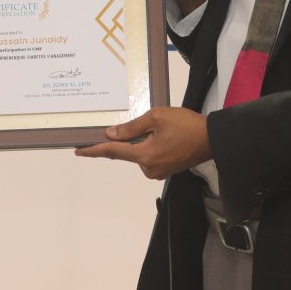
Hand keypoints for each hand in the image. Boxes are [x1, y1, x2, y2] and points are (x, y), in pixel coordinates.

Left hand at [75, 107, 210, 179]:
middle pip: (127, 152)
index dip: (94, 150)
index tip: (78, 151)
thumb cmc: (185, 124)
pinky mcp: (165, 170)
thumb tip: (111, 135)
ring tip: (159, 128)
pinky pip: (149, 157)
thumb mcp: (156, 118)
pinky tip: (161, 136)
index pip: (113, 152)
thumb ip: (131, 127)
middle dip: (124, 140)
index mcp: (145, 156)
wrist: (211, 138)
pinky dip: (148, 146)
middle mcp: (148, 168)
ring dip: (140, 142)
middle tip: (128, 126)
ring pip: (138, 154)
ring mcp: (158, 171)